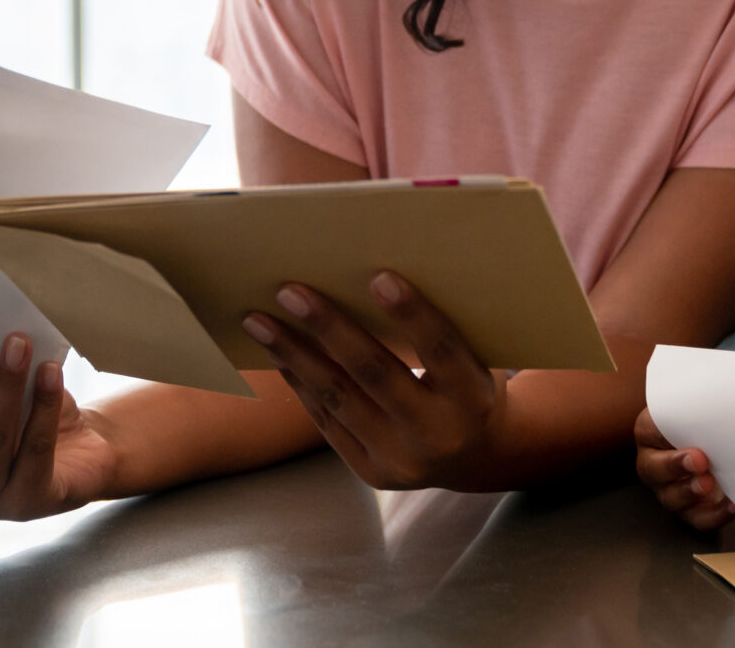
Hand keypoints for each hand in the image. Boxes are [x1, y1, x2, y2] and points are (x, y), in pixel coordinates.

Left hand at [241, 271, 505, 490]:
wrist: (476, 455)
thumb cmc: (472, 381)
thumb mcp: (477, 355)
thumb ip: (445, 321)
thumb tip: (384, 262)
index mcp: (474, 398)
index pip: (440, 350)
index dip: (411, 314)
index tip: (377, 275)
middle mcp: (438, 434)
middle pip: (375, 374)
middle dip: (329, 328)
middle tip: (289, 290)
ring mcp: (401, 460)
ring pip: (339, 399)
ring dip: (293, 355)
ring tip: (258, 320)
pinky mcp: (371, 471)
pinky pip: (328, 420)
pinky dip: (301, 382)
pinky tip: (279, 352)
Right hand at [632, 407, 734, 530]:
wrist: (711, 431)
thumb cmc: (699, 413)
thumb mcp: (693, 402)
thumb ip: (698, 400)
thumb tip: (721, 389)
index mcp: (648, 432)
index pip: (649, 433)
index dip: (665, 436)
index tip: (687, 439)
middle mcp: (652, 464)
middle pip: (654, 471)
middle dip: (676, 467)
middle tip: (700, 461)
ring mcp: (669, 489)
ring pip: (672, 499)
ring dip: (691, 493)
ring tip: (711, 484)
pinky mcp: (690, 508)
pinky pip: (698, 519)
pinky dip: (716, 515)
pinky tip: (733, 505)